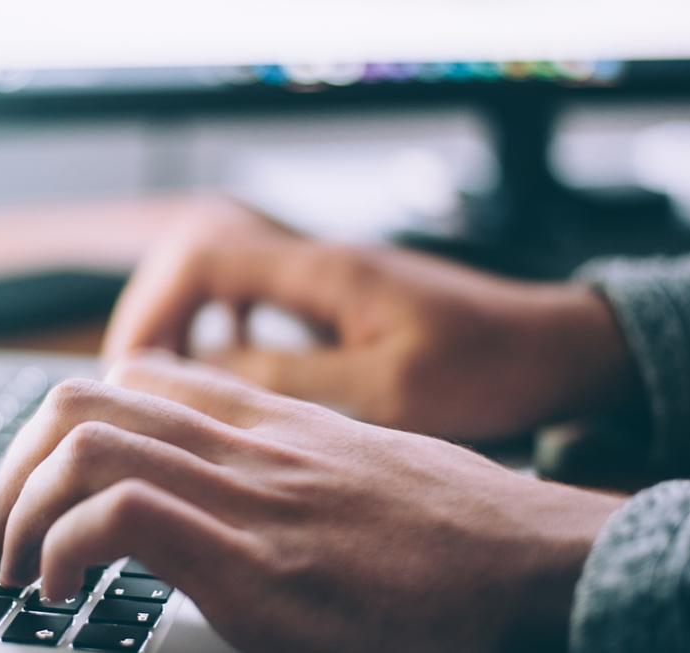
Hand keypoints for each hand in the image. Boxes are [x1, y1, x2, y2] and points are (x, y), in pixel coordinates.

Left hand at [0, 354, 624, 652]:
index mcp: (269, 424)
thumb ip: (295, 467)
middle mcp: (246, 445)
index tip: (44, 482)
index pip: (136, 377)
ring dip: (18, 507)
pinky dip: (64, 548)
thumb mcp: (366, 472)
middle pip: (83, 399)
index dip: (64, 424)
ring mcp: (249, 497)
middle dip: (12, 468)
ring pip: (85, 442)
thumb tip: (246, 501)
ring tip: (14, 568)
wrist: (538, 562)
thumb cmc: (460, 532)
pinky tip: (62, 594)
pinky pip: (122, 516)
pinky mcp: (255, 564)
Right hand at [103, 209, 637, 439]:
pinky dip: (222, 331)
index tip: (132, 370)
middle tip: (133, 384)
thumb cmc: (489, 368)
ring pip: (222, 278)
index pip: (202, 257)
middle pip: (197, 258)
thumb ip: (292, 381)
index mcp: (324, 272)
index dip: (152, 309)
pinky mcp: (339, 301)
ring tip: (163, 385)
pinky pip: (255, 300)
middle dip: (153, 317)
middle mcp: (317, 263)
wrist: (556, 349)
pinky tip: (223, 374)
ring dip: (183, 324)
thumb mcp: (388, 391)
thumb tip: (203, 379)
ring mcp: (327, 278)